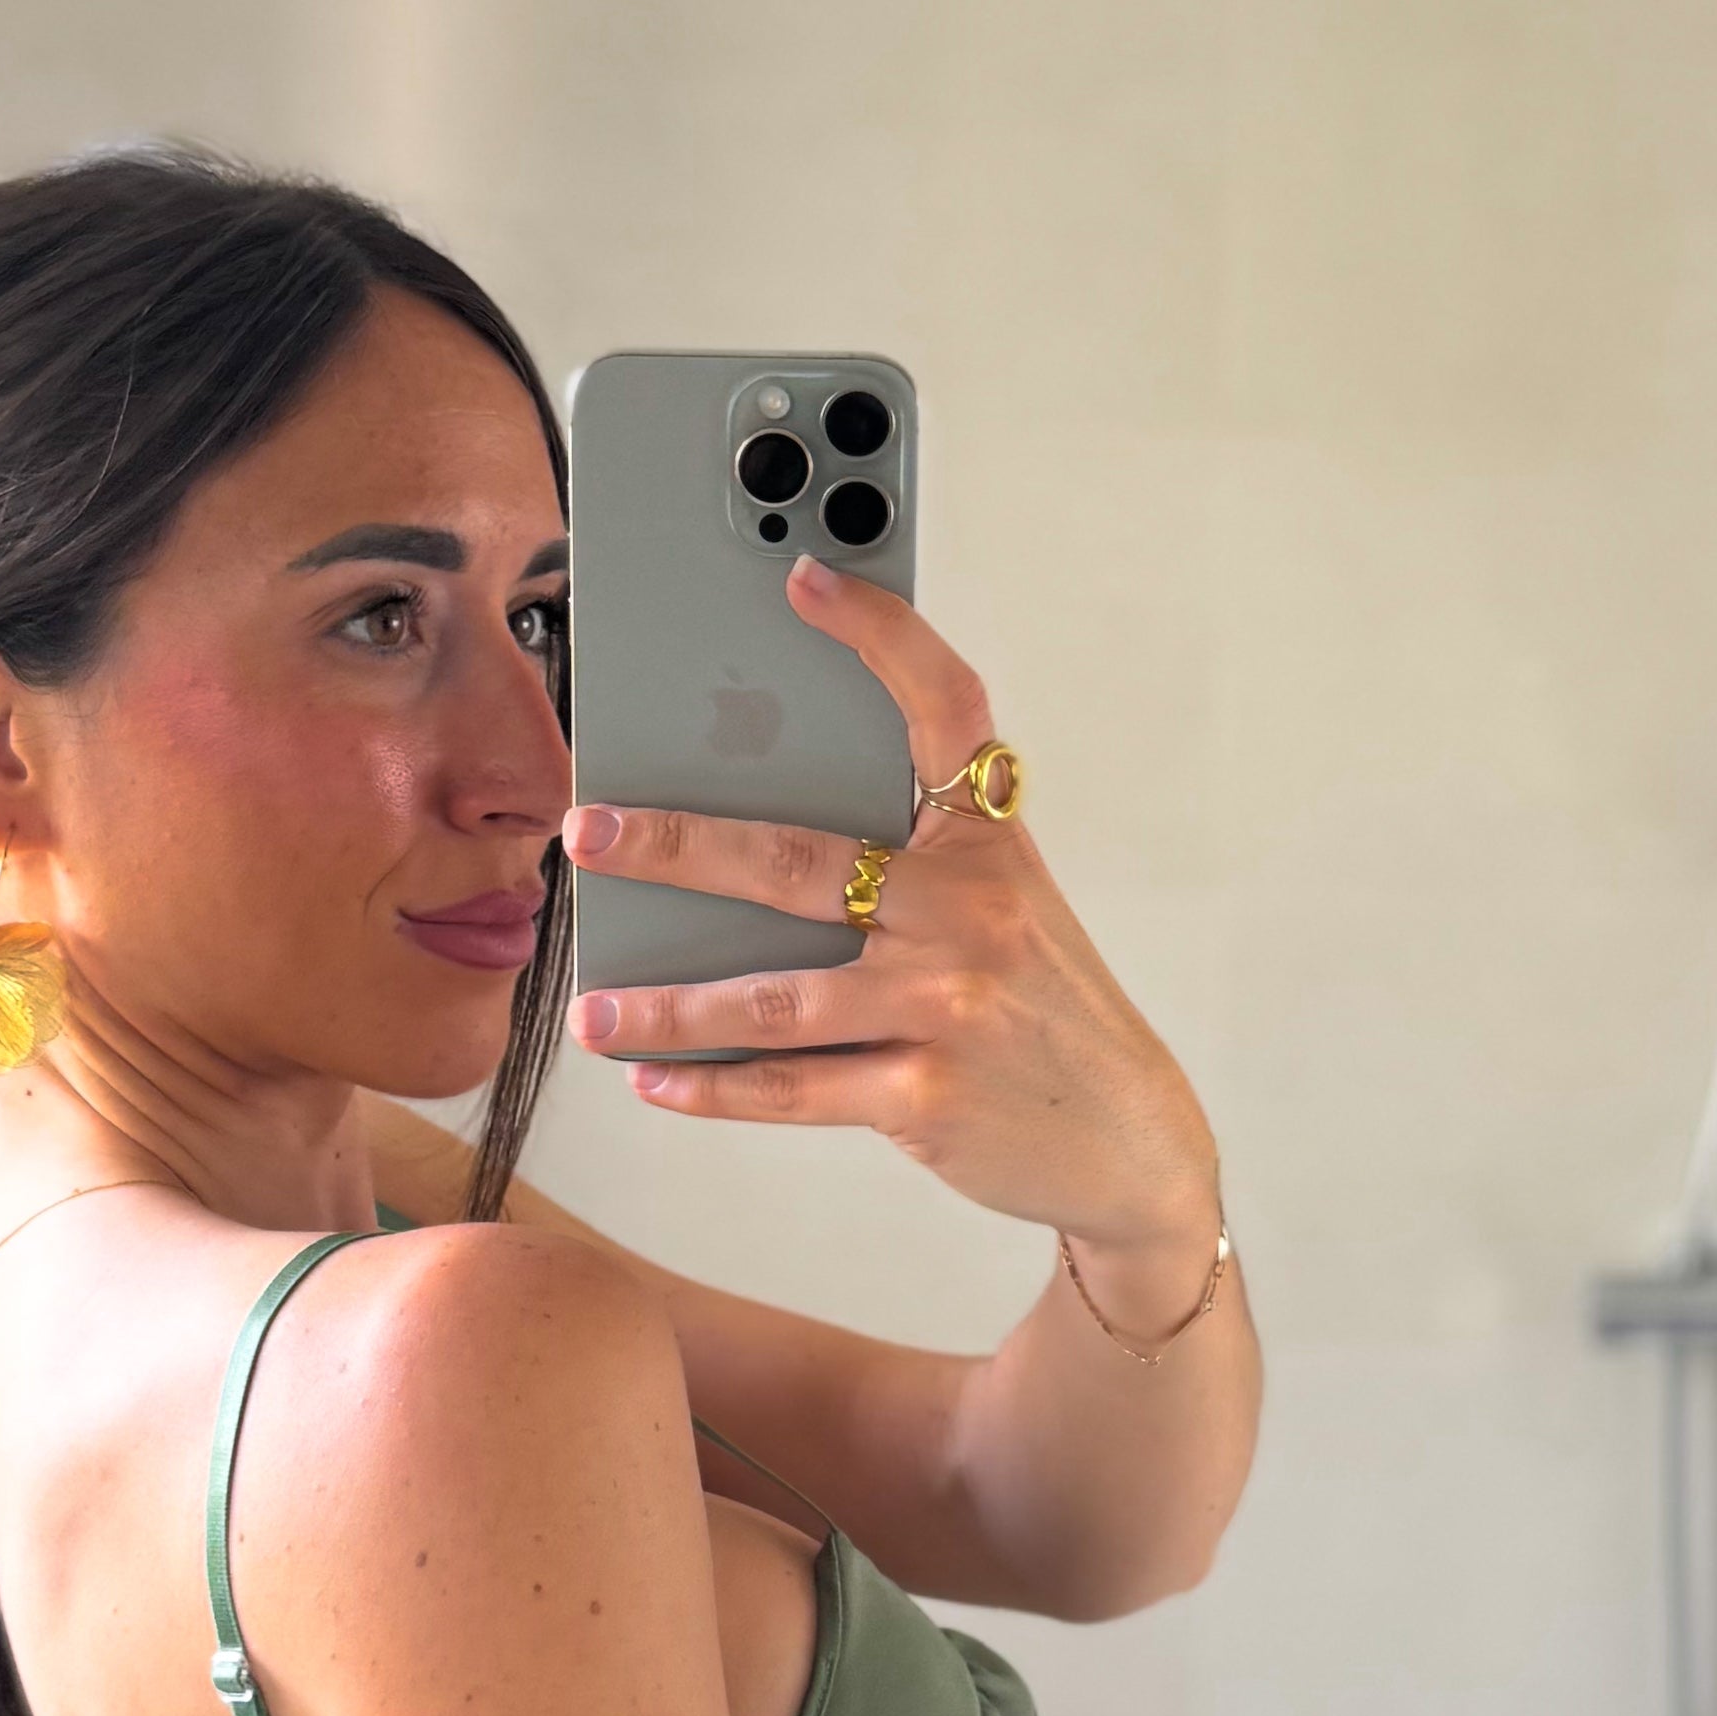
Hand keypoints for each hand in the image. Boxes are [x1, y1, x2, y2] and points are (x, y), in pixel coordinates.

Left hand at [562, 559, 1222, 1282]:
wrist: (1126, 1136)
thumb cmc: (1039, 1009)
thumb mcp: (1002, 911)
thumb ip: (910, 868)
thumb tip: (743, 854)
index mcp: (989, 842)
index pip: (943, 710)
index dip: (882, 635)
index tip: (806, 579)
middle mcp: (971, 909)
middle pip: (795, 861)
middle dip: (676, 845)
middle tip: (590, 835)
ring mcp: (945, 1002)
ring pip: (771, 997)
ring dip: (666, 1007)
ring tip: (592, 1011)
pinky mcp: (923, 1093)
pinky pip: (788, 1087)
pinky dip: (709, 1087)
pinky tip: (653, 1080)